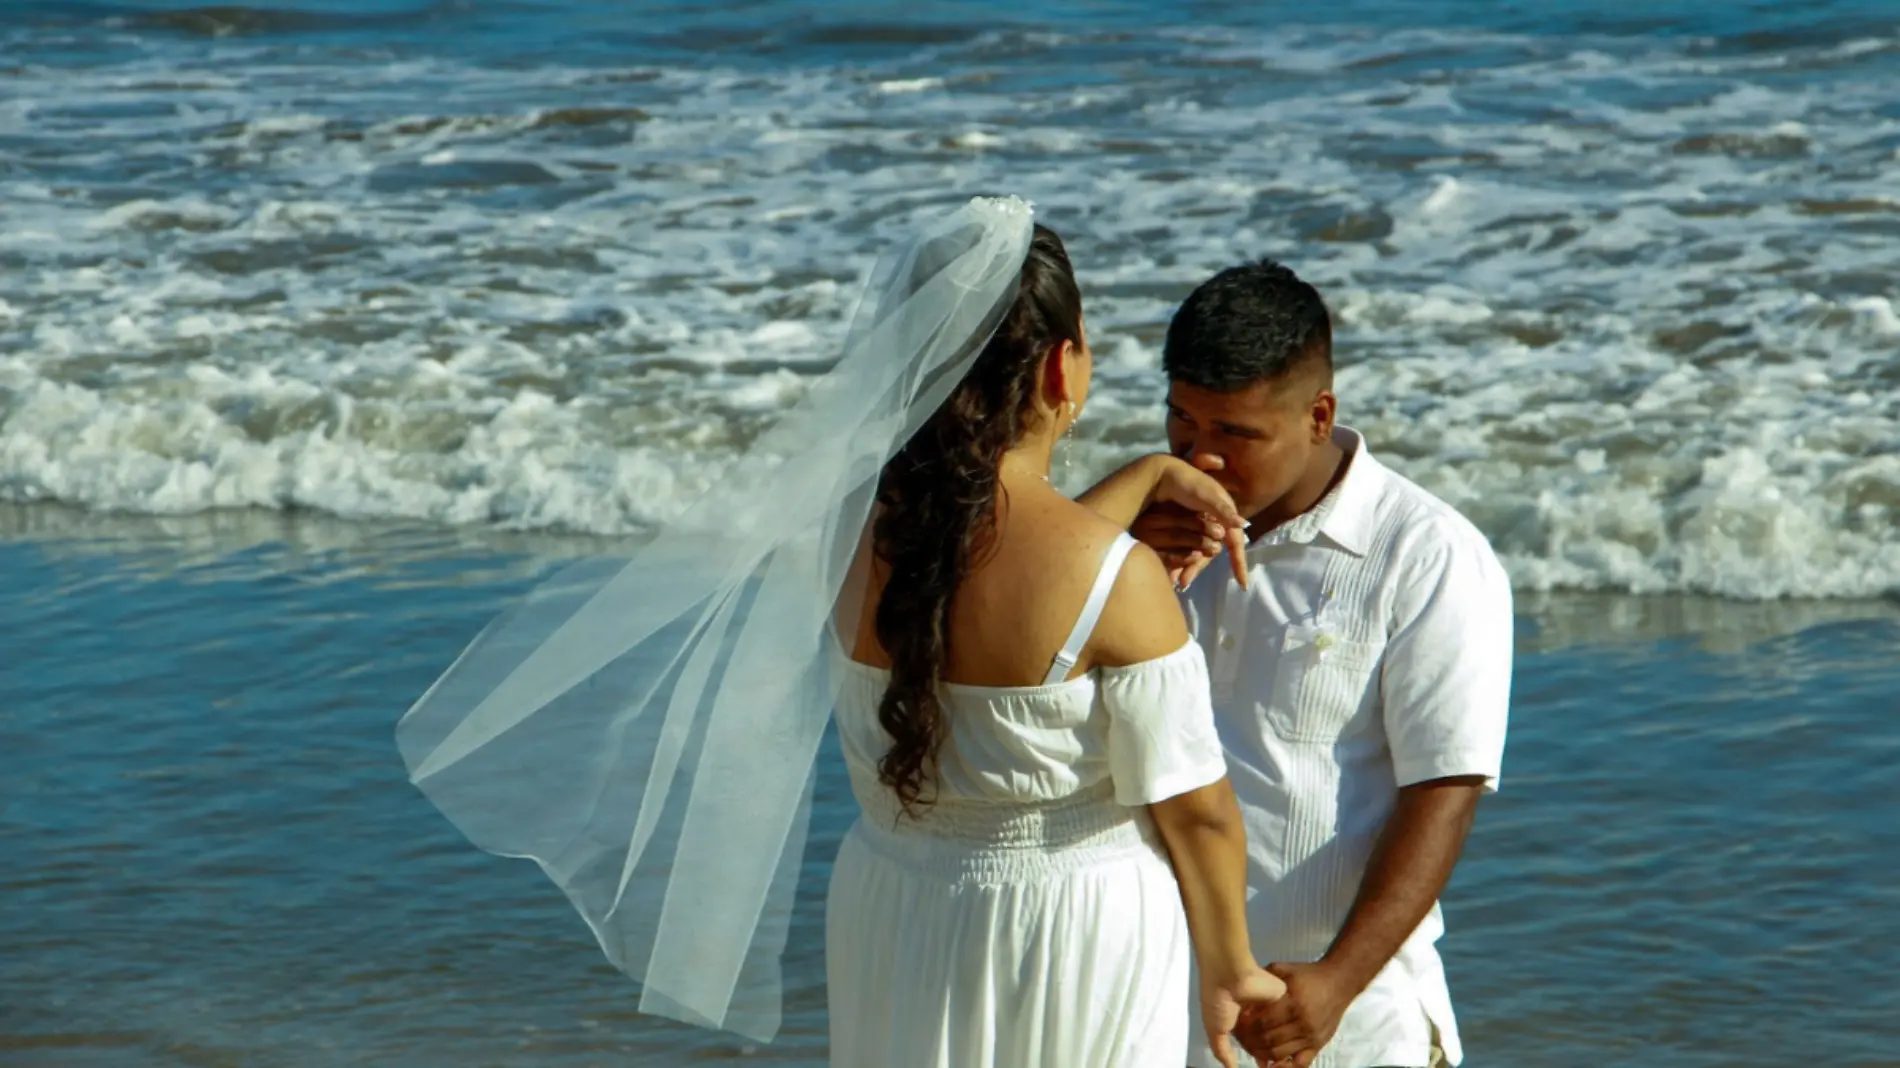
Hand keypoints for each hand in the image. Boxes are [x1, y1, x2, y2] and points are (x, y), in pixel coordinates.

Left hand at [1131, 460, 1249, 589]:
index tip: (1243, 584)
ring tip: (1174, 580)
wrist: (1161, 473)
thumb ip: (1223, 509)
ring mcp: (1198, 525)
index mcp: (1224, 515)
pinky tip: (1167, 568)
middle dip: (1198, 568)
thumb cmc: (1187, 481)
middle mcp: (1213, 523)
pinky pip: (1184, 547)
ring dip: (1186, 566)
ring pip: (1196, 552)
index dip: (1239, 563)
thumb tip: (1243, 525)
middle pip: (1210, 552)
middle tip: (1184, 582)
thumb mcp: (1206, 494)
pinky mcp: (1184, 526)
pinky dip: (1177, 558)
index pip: (1235, 543)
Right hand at [1200, 964, 1286, 1067]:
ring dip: (1277, 1040)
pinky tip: (1289, 1036)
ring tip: (1279, 1052)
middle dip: (1267, 1050)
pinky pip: (1290, 1015)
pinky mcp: (1282, 996)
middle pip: (1266, 1037)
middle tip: (1269, 1060)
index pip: (1252, 1042)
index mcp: (1238, 1019)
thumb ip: (1222, 1051)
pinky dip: (1288, 1025)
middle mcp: (1254, 1013)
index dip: (1257, 1054)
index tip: (1263, 1065)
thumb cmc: (1218, 1000)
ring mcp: (1268, 1005)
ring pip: (1279, 1029)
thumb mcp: (1215, 1030)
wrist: (1230, 974)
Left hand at [1238, 961, 1354, 1066]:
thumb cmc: (1307, 975)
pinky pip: (1299, 1064)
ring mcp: (1311, 1036)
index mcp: (1292, 1002)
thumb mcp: (1283, 970)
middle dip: (1249, 1042)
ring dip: (1260, 1054)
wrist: (1338, 982)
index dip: (1245, 1027)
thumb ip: (1262, 984)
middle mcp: (1302, 1022)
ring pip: (1279, 1054)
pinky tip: (1270, 1065)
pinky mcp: (1318, 1045)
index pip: (1262, 1022)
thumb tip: (1242, 1003)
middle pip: (1268, 1040)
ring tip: (1250, 1048)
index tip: (1236, 1025)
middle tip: (1239, 1038)